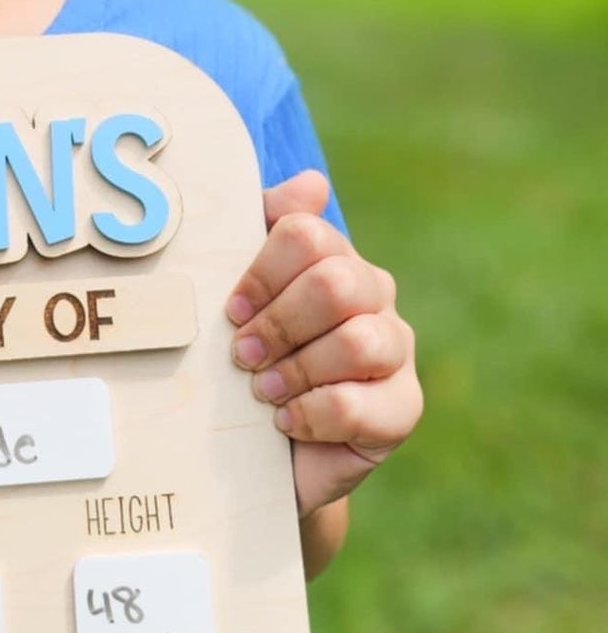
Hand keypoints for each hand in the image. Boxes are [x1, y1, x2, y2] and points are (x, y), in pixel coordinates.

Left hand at [227, 171, 421, 517]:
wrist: (261, 449)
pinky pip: (358, 404)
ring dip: (295, 369)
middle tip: (241, 354)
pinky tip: (286, 422)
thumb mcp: (238, 295)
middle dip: (278, 323)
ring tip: (261, 391)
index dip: (261, 272)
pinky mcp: (401, 409)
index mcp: (334, 256)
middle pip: (336, 283)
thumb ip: (261, 229)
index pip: (306, 234)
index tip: (231, 309)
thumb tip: (312, 183)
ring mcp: (396, 351)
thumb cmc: (247, 360)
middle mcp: (374, 295)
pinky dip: (311, 414)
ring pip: (359, 342)